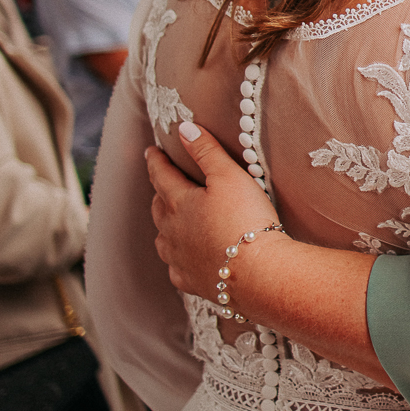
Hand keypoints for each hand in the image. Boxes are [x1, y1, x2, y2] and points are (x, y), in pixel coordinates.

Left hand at [146, 122, 282, 305]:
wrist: (257, 272)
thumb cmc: (245, 220)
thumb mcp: (229, 176)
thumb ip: (206, 151)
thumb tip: (184, 129)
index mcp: (179, 202)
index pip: (162, 175)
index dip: (157, 161)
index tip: (151, 152)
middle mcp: (172, 231)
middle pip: (159, 207)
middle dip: (159, 193)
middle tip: (162, 183)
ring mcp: (179, 258)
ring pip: (163, 239)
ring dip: (165, 227)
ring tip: (171, 220)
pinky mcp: (192, 281)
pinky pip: (177, 268)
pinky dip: (178, 260)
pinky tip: (184, 259)